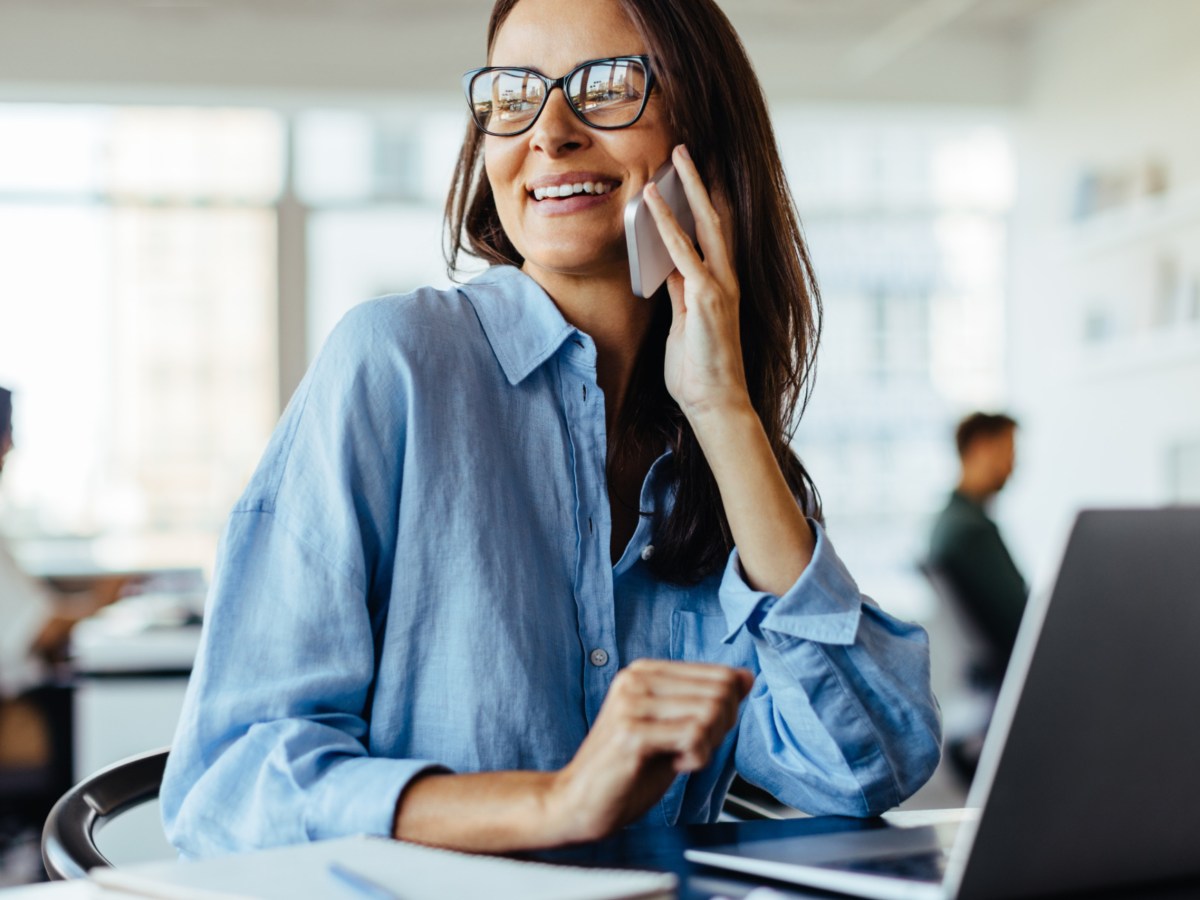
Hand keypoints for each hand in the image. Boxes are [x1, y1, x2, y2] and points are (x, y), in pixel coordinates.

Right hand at [547, 659, 753, 842]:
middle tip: (694, 749)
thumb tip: (746, 676)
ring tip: (681, 756)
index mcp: (645, 671)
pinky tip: (674, 764)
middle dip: (722, 728)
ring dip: (708, 744)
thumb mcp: (674, 728)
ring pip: (710, 711)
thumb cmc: (628, 770)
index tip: (703, 733)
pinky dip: (696, 758)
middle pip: (720, 692)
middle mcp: (636, 679)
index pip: (719, 674)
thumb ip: (707, 700)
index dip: (727, 710)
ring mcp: (632, 703)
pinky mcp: (631, 732)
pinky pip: (693, 736)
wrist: (577, 802)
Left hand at [644, 144, 750, 424]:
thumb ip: (678, 293)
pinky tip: (652, 201)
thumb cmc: (698, 370)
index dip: (701, 201)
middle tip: (686, 149)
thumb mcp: (683, 324)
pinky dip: (666, 223)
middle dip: (700, 181)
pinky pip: (682, 251)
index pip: (711, 233)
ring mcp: (719, 285)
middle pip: (715, 217)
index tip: (690, 175)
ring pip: (705, 224)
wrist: (715, 402)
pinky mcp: (706, 296)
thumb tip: (665, 267)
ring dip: (687, 188)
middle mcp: (726, 278)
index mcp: (720, 285)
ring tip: (675, 157)